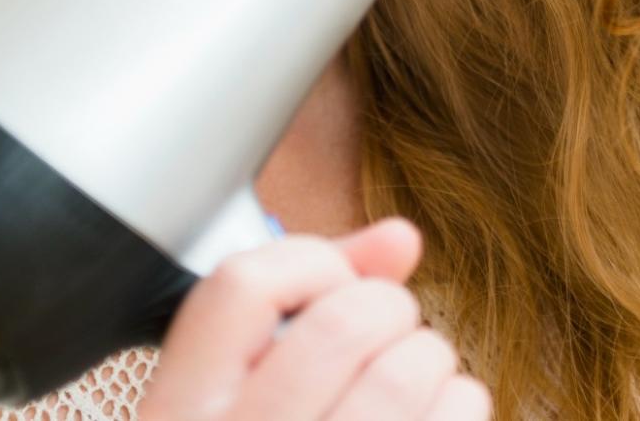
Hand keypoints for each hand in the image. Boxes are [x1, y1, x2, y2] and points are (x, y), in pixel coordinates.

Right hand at [138, 216, 491, 419]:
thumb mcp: (240, 396)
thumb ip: (308, 305)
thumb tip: (402, 236)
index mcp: (178, 417)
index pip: (239, 287)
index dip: (305, 261)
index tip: (329, 284)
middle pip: (340, 324)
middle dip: (388, 306)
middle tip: (391, 326)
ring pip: (402, 376)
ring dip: (432, 357)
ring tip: (423, 370)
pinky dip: (461, 406)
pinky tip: (447, 413)